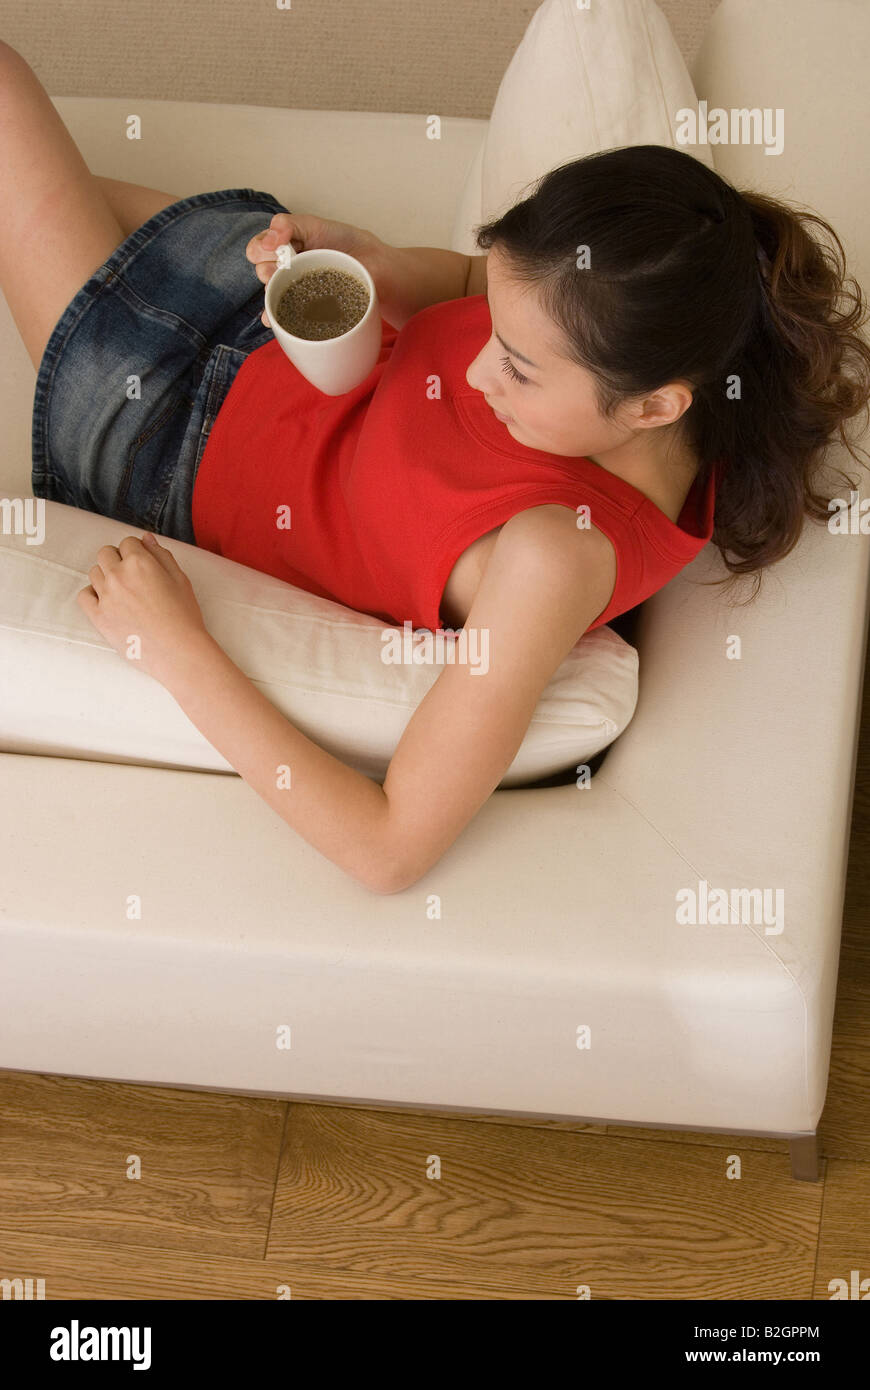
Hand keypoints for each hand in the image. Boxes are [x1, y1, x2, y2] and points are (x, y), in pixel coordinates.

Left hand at [76, 533, 208, 684]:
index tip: (142, 563)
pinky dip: (92, 595)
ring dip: (106, 576)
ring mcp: (106, 596)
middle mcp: (118, 575)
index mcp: (140, 562)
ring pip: (94, 572)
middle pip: (105, 553)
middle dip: (117, 559)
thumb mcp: (181, 579)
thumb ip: (161, 555)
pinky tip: (107, 601)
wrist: (178, 652)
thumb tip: (146, 539)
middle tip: (132, 576)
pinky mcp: (98, 617)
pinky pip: (84, 596)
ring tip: (123, 591)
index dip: (136, 551)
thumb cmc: (184, 616)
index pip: (127, 542)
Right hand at [246, 212, 382, 324]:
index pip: (260, 245)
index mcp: (286, 246)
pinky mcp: (303, 307)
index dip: (263, 245)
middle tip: (284, 265)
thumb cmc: (346, 243)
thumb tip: (271, 236)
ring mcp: (294, 287)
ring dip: (271, 289)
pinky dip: (273, 316)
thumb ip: (292, 225)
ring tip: (283, 286)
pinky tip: (273, 319)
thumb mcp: (317, 225)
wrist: (375, 267)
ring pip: (269, 290)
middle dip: (266, 266)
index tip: (278, 245)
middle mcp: (285, 267)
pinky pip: (280, 314)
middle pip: (260, 267)